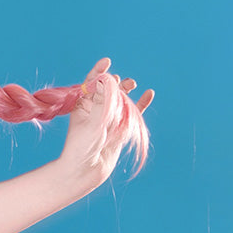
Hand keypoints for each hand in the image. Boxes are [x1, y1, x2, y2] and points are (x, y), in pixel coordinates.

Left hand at [59, 57, 153, 192]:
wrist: (87, 170)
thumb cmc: (83, 146)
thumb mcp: (92, 121)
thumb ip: (102, 101)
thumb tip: (106, 79)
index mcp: (82, 105)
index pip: (91, 83)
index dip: (99, 71)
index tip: (107, 62)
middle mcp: (95, 109)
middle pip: (107, 89)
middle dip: (114, 81)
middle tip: (120, 82)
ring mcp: (109, 118)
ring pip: (120, 99)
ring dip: (127, 90)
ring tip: (132, 84)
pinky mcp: (120, 127)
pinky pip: (133, 112)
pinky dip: (141, 103)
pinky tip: (149, 94)